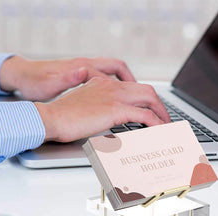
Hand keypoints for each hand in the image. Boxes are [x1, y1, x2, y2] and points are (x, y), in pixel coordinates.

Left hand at [0, 56, 135, 99]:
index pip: (117, 67)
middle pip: (123, 72)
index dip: (133, 81)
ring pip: (119, 81)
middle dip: (141, 89)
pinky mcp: (88, 84)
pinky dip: (121, 95)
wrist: (26, 82)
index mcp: (84, 67)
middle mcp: (90, 69)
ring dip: (133, 92)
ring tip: (143, 107)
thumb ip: (68, 77)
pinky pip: (111, 87)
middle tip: (152, 105)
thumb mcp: (49, 83)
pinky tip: (124, 106)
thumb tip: (81, 69)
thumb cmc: (35, 83)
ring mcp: (90, 77)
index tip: (144, 96)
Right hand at [35, 77, 170, 142]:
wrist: (50, 117)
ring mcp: (114, 96)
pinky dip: (156, 123)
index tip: (152, 110)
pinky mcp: (115, 109)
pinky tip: (161, 131)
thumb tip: (108, 118)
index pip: (133, 87)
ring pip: (150, 99)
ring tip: (167, 126)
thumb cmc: (63, 116)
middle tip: (164, 118)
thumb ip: (99, 107)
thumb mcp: (84, 106)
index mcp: (104, 83)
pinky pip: (145, 115)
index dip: (147, 99)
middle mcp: (112, 86)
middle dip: (159, 105)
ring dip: (162, 113)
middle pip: (147, 90)